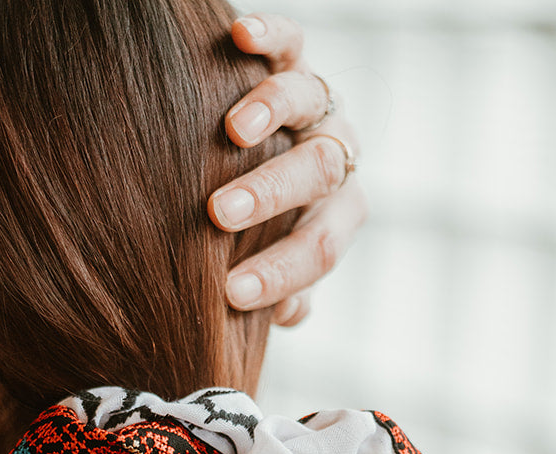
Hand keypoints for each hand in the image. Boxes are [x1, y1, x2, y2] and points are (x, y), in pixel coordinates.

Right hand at [208, 12, 367, 324]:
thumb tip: (286, 316)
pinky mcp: (293, 56)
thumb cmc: (259, 227)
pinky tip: (240, 37)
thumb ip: (282, 287)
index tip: (230, 293)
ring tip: (233, 131)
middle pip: (317, 173)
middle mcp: (335, 157)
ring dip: (271, 114)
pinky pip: (288, 40)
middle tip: (220, 213)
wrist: (255, 152)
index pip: (317, 248)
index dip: (279, 272)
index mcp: (335, 215)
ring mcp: (317, 103)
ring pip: (307, 99)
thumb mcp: (272, 259)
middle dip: (270, 195)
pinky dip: (269, 35)